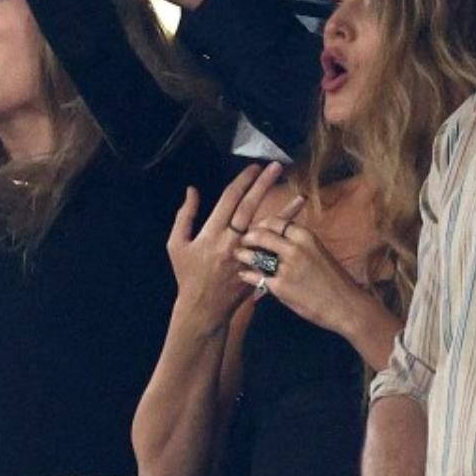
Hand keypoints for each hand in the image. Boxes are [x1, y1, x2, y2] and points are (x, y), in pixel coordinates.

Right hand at [169, 164, 284, 327]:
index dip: (242, 181)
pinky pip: (275, 245)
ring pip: (268, 226)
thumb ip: (185, 216)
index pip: (229, 199)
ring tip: (299, 192)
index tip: (253, 167)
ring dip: (284, 208)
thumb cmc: (188, 275)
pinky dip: (286, 231)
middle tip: (275, 166)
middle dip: (263, 184)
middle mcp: (232, 241)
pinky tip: (298, 220)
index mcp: (211, 233)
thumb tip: (192, 191)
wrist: (204, 308)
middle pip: (250, 206)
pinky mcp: (258, 266)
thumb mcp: (177, 245)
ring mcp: (248, 254)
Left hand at [237, 210, 376, 340]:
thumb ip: (299, 243)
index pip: (275, 222)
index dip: (262, 225)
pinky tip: (243, 275)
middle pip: (261, 234)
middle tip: (242, 241)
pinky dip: (247, 275)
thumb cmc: (334, 280)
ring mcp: (286, 268)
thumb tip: (280, 237)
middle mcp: (295, 248)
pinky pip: (256, 277)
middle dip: (248, 237)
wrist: (346, 305)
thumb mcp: (318, 252)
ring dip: (243, 254)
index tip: (256, 229)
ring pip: (255, 255)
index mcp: (305, 236)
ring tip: (238, 255)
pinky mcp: (280, 287)